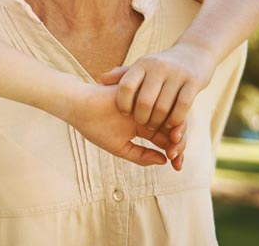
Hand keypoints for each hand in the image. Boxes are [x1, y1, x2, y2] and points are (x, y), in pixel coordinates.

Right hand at [67, 83, 185, 169]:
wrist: (80, 106)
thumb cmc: (96, 127)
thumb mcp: (120, 147)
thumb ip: (141, 155)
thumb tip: (164, 161)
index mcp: (142, 126)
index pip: (163, 139)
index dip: (173, 152)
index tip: (178, 166)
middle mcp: (147, 113)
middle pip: (170, 128)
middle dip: (177, 143)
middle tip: (178, 157)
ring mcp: (145, 102)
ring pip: (168, 116)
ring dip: (175, 130)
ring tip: (175, 144)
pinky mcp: (143, 92)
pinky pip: (160, 103)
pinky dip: (167, 116)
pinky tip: (170, 129)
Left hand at [99, 42, 215, 130]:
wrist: (194, 53)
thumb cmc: (161, 66)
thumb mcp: (142, 67)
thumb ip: (122, 75)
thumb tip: (100, 79)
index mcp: (142, 64)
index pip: (126, 86)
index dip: (123, 103)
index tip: (124, 113)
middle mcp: (158, 67)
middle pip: (145, 101)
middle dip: (142, 118)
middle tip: (143, 126)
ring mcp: (177, 74)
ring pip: (163, 106)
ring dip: (159, 122)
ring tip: (156, 127)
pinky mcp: (193, 82)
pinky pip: (182, 107)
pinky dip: (175, 120)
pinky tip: (172, 125)